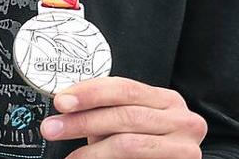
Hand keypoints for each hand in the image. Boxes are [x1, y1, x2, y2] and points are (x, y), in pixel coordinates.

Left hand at [40, 77, 207, 158]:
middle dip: (83, 121)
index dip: (89, 93)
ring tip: (71, 155)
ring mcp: (185, 145)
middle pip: (124, 114)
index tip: (61, 101)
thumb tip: (66, 107)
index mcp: (166, 100)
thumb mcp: (128, 122)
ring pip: (128, 142)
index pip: (123, 87)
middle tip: (53, 127)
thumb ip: (106, 111)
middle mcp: (182, 119)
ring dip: (91, 150)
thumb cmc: (146, 146)